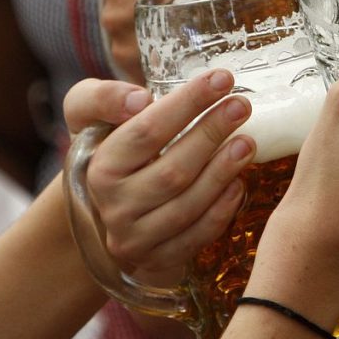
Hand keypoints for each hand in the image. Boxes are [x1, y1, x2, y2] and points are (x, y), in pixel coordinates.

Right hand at [66, 70, 255, 274]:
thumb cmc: (111, 148)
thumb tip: (139, 100)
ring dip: (222, 172)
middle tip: (242, 105)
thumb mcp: (89, 117)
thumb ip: (103, 98)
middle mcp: (113, 206)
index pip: (146, 132)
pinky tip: (240, 184)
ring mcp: (136, 238)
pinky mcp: (159, 260)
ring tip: (248, 141)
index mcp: (99, 166)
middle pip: (172, 171)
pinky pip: (196, 237)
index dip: (187, 103)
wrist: (105, 206)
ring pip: (187, 206)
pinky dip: (221, 210)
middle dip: (211, 134)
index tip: (221, 79)